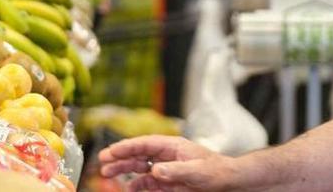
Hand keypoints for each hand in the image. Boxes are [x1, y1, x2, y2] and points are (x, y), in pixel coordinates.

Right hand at [99, 135, 239, 190]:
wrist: (229, 182)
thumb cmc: (217, 171)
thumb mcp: (197, 171)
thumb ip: (176, 170)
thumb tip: (155, 170)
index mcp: (173, 146)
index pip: (145, 144)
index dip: (127, 146)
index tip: (111, 151)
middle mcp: (167, 156)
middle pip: (139, 154)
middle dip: (120, 157)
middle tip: (102, 162)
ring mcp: (167, 169)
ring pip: (140, 168)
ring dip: (125, 170)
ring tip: (108, 174)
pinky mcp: (169, 182)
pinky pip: (149, 183)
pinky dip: (137, 185)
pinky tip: (129, 189)